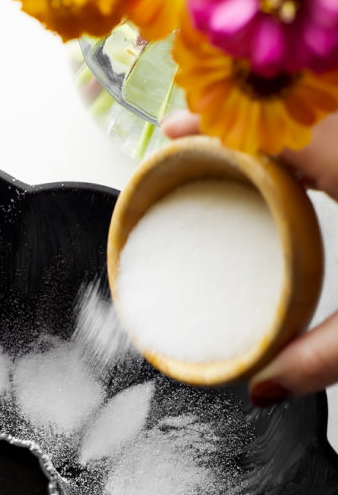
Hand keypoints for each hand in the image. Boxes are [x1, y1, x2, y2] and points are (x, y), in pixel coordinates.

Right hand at [162, 111, 337, 403]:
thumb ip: (324, 356)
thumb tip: (264, 386)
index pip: (269, 125)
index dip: (213, 123)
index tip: (172, 132)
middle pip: (287, 108)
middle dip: (233, 122)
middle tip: (191, 142)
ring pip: (316, 113)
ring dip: (271, 131)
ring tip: (235, 155)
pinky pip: (334, 131)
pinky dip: (305, 144)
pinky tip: (295, 170)